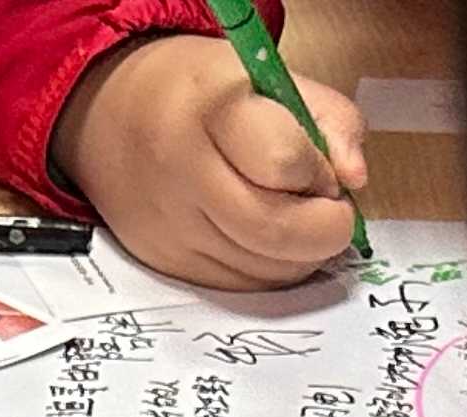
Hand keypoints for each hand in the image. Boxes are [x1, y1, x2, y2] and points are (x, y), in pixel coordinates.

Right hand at [54, 34, 368, 291]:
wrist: (114, 119)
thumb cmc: (205, 97)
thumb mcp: (273, 79)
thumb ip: (330, 120)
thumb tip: (352, 181)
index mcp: (213, 112)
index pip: (282, 161)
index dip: (318, 173)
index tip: (323, 169)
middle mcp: (183, 175)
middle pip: (273, 231)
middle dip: (324, 231)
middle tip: (332, 214)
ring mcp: (171, 228)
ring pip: (263, 271)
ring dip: (300, 255)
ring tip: (295, 219)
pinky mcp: (167, 265)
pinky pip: (240, 287)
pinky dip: (268, 271)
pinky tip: (266, 240)